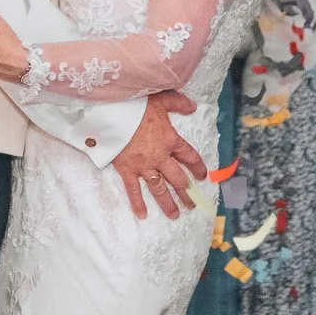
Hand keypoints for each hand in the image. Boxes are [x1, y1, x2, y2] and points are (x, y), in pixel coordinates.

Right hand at [111, 91, 204, 219]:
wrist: (112, 113)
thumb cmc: (136, 105)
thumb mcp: (161, 99)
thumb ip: (178, 103)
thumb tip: (193, 106)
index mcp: (170, 140)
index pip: (189, 157)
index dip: (198, 167)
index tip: (202, 176)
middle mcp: (160, 157)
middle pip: (177, 178)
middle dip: (186, 192)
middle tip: (192, 204)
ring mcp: (143, 166)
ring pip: (159, 189)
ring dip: (168, 203)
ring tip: (175, 215)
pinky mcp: (127, 170)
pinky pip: (133, 190)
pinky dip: (137, 203)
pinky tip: (142, 215)